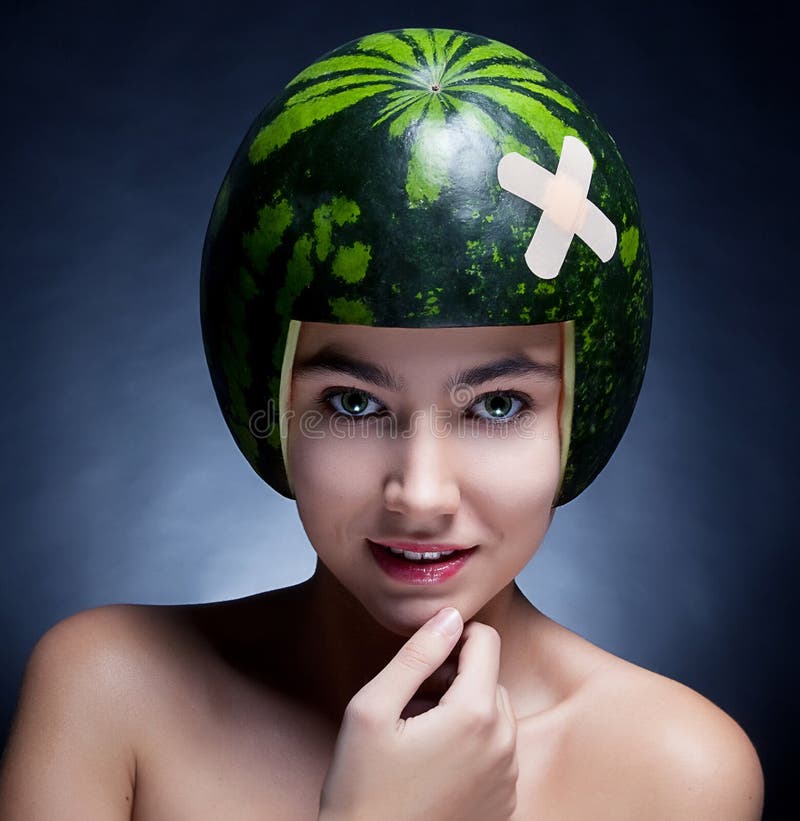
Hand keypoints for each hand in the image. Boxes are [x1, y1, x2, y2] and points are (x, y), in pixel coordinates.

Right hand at [318, 608, 518, 820]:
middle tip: (411, 703)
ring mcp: (508, 779)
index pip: (487, 641)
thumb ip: (415, 656)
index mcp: (476, 716)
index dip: (453, 636)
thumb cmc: (362, 789)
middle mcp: (504, 746)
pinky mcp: (504, 804)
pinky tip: (433, 765)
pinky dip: (471, 744)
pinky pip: (497, 750)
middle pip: (490, 677)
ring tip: (419, 734)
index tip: (424, 658)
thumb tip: (449, 615)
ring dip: (462, 709)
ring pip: (494, 712)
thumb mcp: (372, 709)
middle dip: (454, 677)